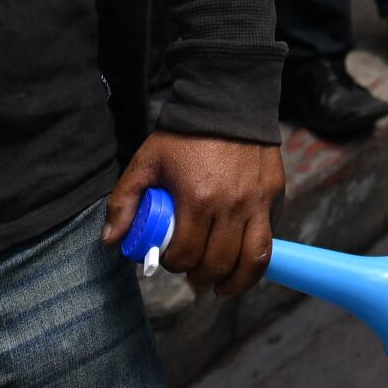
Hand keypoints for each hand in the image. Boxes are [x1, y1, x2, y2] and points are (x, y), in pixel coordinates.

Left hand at [100, 126, 283, 298]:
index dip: (173, 264)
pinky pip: (269, 237)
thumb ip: (125, 201)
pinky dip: (256, 256)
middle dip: (200, 277)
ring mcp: (258, 202)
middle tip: (192, 274)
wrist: (229, 100)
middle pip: (218, 264)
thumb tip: (112, 241)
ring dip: (236, 282)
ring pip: (253, 260)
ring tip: (222, 286)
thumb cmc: (184, 135)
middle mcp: (231, 206)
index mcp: (197, 200)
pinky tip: (243, 261)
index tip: (168, 258)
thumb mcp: (146, 162)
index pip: (185, 255)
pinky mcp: (276, 195)